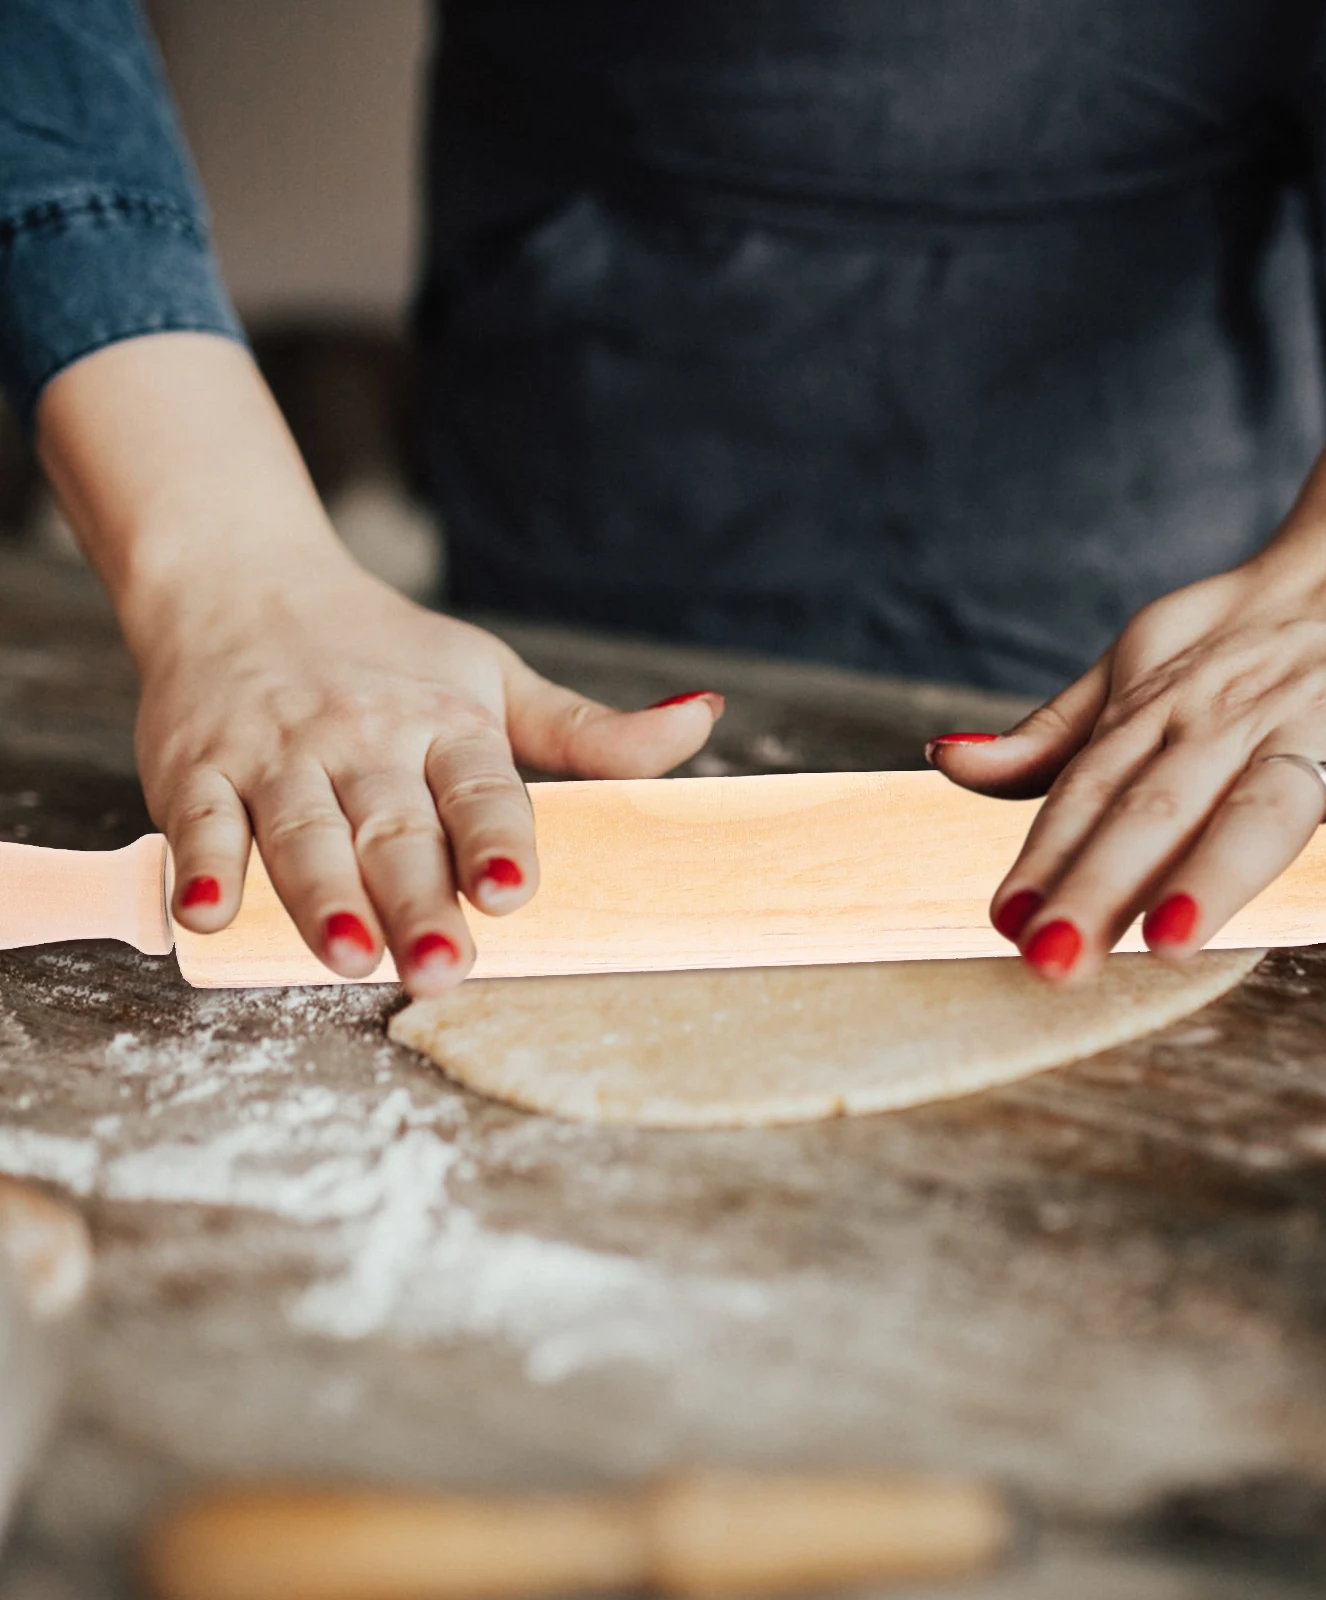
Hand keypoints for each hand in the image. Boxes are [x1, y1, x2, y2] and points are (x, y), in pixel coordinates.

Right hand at [132, 552, 720, 993]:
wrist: (245, 583)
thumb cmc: (388, 653)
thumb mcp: (496, 680)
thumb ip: (591, 732)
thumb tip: (705, 719)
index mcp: (447, 721)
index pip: (479, 786)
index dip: (496, 837)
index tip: (512, 890)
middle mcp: (366, 736)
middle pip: (394, 826)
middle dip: (417, 898)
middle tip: (442, 968)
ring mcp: (279, 751)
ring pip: (303, 830)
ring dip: (323, 895)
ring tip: (348, 954)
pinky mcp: (199, 764)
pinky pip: (200, 820)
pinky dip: (202, 867)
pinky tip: (211, 917)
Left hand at [928, 528, 1325, 981]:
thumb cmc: (1245, 632)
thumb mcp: (1132, 665)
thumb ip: (1052, 734)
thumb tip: (948, 760)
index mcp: (1158, 708)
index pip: (1091, 791)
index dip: (1046, 857)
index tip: (1006, 925)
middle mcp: (1231, 717)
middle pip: (1159, 808)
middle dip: (1102, 883)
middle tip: (1056, 958)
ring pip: (1265, 801)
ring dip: (1217, 869)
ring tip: (1172, 939)